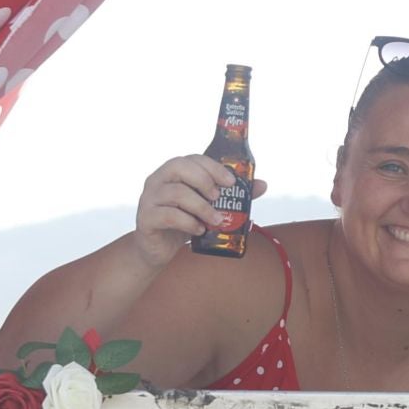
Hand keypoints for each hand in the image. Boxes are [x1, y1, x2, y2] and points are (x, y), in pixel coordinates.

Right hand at [130, 155, 266, 268]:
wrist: (157, 249)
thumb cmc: (183, 222)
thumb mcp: (207, 207)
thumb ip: (232, 195)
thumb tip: (262, 185)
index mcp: (173, 172)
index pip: (192, 159)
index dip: (213, 167)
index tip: (231, 182)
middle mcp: (158, 180)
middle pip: (179, 167)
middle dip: (204, 180)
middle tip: (219, 197)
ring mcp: (149, 199)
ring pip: (175, 193)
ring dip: (201, 207)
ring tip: (216, 220)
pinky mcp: (146, 218)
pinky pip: (168, 215)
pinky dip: (188, 222)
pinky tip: (199, 230)